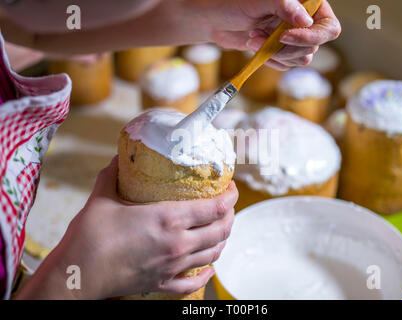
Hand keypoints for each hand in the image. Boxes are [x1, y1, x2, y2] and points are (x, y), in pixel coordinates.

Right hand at [16, 156, 237, 298]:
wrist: (77, 274)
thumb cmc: (90, 236)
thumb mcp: (103, 197)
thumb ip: (113, 174)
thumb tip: (119, 157)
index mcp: (168, 219)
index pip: (215, 208)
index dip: (230, 196)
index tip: (230, 187)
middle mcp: (178, 243)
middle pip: (221, 230)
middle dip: (230, 215)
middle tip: (227, 205)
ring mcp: (173, 265)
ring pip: (214, 253)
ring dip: (223, 239)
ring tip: (221, 228)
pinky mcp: (163, 282)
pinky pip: (193, 282)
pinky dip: (206, 274)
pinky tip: (209, 268)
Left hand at [207, 0, 340, 69]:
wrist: (215, 20)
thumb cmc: (234, 3)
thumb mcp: (260, 0)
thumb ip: (285, 6)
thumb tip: (306, 20)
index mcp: (307, 4)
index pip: (328, 27)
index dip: (310, 36)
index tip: (284, 36)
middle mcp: (304, 21)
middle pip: (313, 47)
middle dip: (285, 47)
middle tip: (260, 36)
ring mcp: (293, 37)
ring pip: (301, 58)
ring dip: (276, 54)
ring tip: (254, 38)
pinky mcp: (281, 50)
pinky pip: (286, 64)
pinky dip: (270, 60)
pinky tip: (255, 46)